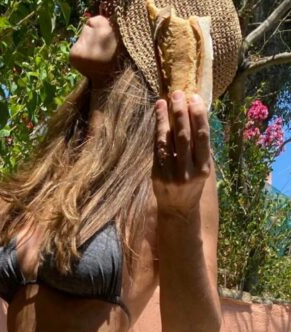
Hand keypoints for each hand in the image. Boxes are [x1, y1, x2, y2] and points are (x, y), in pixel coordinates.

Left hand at [152, 91, 211, 214]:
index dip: (198, 115)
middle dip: (181, 112)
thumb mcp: (202, 166)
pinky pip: (157, 149)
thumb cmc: (193, 183)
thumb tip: (194, 113)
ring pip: (168, 141)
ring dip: (166, 118)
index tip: (194, 97)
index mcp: (204, 168)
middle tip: (178, 93)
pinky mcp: (157, 175)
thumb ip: (199, 145)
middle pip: (184, 136)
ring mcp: (171, 175)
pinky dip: (157, 130)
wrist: (178, 209)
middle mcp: (188, 172)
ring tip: (165, 100)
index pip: (202, 136)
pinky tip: (158, 116)